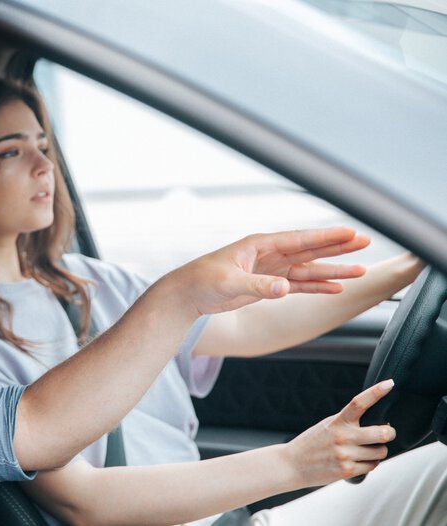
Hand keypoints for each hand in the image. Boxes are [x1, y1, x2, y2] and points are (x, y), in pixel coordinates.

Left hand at [173, 227, 369, 314]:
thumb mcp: (229, 282)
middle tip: (365, 243)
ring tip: (359, 271)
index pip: (299, 239)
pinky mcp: (267, 285)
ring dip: (332, 270)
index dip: (325, 237)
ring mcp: (269, 270)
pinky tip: (335, 288)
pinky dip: (316, 286)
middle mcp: (268, 255)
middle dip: (337, 247)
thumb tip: (285, 288)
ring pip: (307, 268)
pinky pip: (298, 285)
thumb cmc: (201, 280)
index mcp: (259, 245)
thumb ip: (258, 285)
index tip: (350, 233)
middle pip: (309, 250)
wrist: (186, 294)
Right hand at [284, 379, 395, 486]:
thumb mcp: (327, 426)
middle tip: (388, 433)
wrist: (292, 464)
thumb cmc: (312, 444)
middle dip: (389, 433)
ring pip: (381, 452)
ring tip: (366, 450)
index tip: (388, 384)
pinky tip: (358, 461)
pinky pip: (372, 466)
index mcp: (337, 422)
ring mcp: (345, 454)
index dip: (375, 392)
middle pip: (382, 433)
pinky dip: (370, 463)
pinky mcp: (347, 470)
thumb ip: (348, 424)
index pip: (359, 403)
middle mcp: (342, 436)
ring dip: (378, 451)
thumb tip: (378, 425)